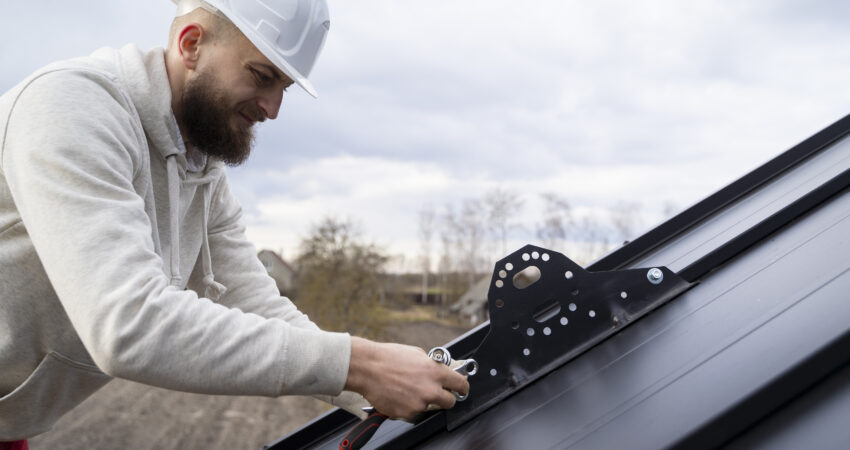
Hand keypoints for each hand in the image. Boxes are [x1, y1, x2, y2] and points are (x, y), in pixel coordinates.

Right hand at [344, 337, 469, 419]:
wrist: (367, 368)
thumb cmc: (388, 357)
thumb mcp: (417, 354)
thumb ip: (432, 366)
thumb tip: (441, 371)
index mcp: (435, 372)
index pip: (461, 384)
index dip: (462, 387)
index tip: (461, 389)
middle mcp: (430, 390)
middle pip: (450, 402)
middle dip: (446, 398)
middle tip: (437, 393)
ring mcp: (419, 404)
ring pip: (429, 408)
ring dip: (423, 401)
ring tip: (407, 389)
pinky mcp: (406, 413)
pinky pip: (413, 413)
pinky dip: (408, 406)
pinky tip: (398, 395)